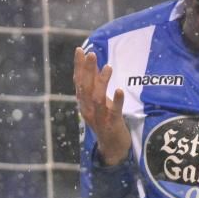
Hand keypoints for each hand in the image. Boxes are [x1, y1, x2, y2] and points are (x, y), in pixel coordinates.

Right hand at [73, 46, 131, 165]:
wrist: (112, 147)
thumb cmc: (105, 120)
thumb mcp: (99, 100)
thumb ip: (94, 83)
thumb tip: (91, 63)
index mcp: (83, 102)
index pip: (79, 81)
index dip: (78, 66)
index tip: (80, 50)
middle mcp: (88, 109)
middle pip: (85, 87)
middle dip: (87, 70)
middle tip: (92, 54)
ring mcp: (99, 117)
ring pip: (97, 98)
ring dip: (102, 82)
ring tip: (108, 67)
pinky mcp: (112, 124)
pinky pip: (114, 112)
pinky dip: (117, 101)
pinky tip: (120, 90)